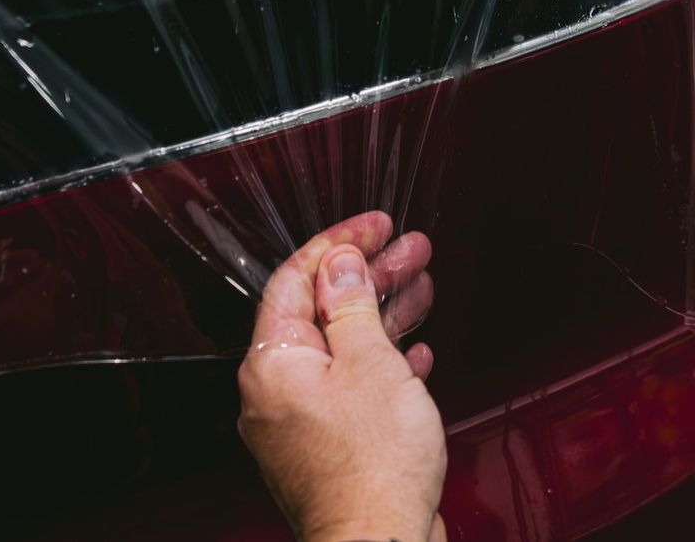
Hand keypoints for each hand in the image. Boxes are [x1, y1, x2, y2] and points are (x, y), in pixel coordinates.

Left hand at [239, 211, 446, 541]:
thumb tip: (340, 264)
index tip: (374, 226)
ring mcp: (301, 421)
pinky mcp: (328, 447)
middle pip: (322, 310)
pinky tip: (413, 354)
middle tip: (409, 250)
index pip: (297, 279)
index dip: (340, 242)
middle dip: (370, 275)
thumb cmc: (372, 469)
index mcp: (274, 363)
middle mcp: (277, 390)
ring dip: (383, 313)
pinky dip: (383, 364)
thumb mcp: (371, 363)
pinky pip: (352, 387)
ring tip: (421, 286)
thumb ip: (352, 305)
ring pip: (342, 347)